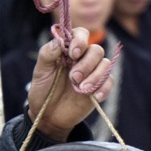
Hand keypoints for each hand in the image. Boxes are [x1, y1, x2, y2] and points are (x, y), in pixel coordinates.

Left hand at [27, 26, 114, 140]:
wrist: (49, 116)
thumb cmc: (43, 90)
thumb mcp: (41, 71)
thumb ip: (47, 53)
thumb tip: (60, 40)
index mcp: (69, 49)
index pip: (81, 34)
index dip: (80, 41)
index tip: (73, 54)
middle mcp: (83, 58)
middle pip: (96, 50)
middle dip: (86, 64)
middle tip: (73, 78)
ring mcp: (93, 73)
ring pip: (105, 64)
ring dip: (94, 76)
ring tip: (81, 89)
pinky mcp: (99, 88)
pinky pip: (109, 82)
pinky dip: (104, 88)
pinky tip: (94, 96)